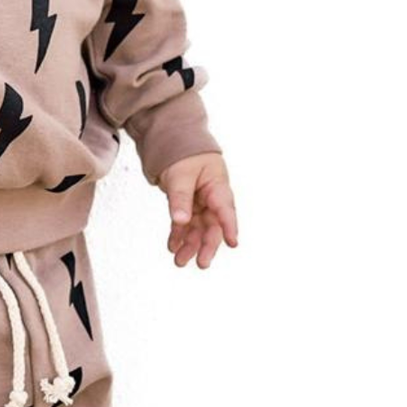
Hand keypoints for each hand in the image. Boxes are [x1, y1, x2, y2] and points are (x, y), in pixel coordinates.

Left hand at [161, 153, 238, 269]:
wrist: (176, 142)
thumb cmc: (184, 153)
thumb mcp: (181, 174)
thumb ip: (180, 197)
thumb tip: (180, 220)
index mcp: (217, 186)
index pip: (226, 209)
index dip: (230, 227)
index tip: (233, 243)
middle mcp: (212, 198)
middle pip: (213, 225)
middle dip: (207, 246)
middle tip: (202, 263)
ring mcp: (200, 203)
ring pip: (198, 229)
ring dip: (190, 245)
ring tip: (179, 261)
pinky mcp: (188, 206)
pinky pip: (185, 224)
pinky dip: (178, 235)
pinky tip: (172, 247)